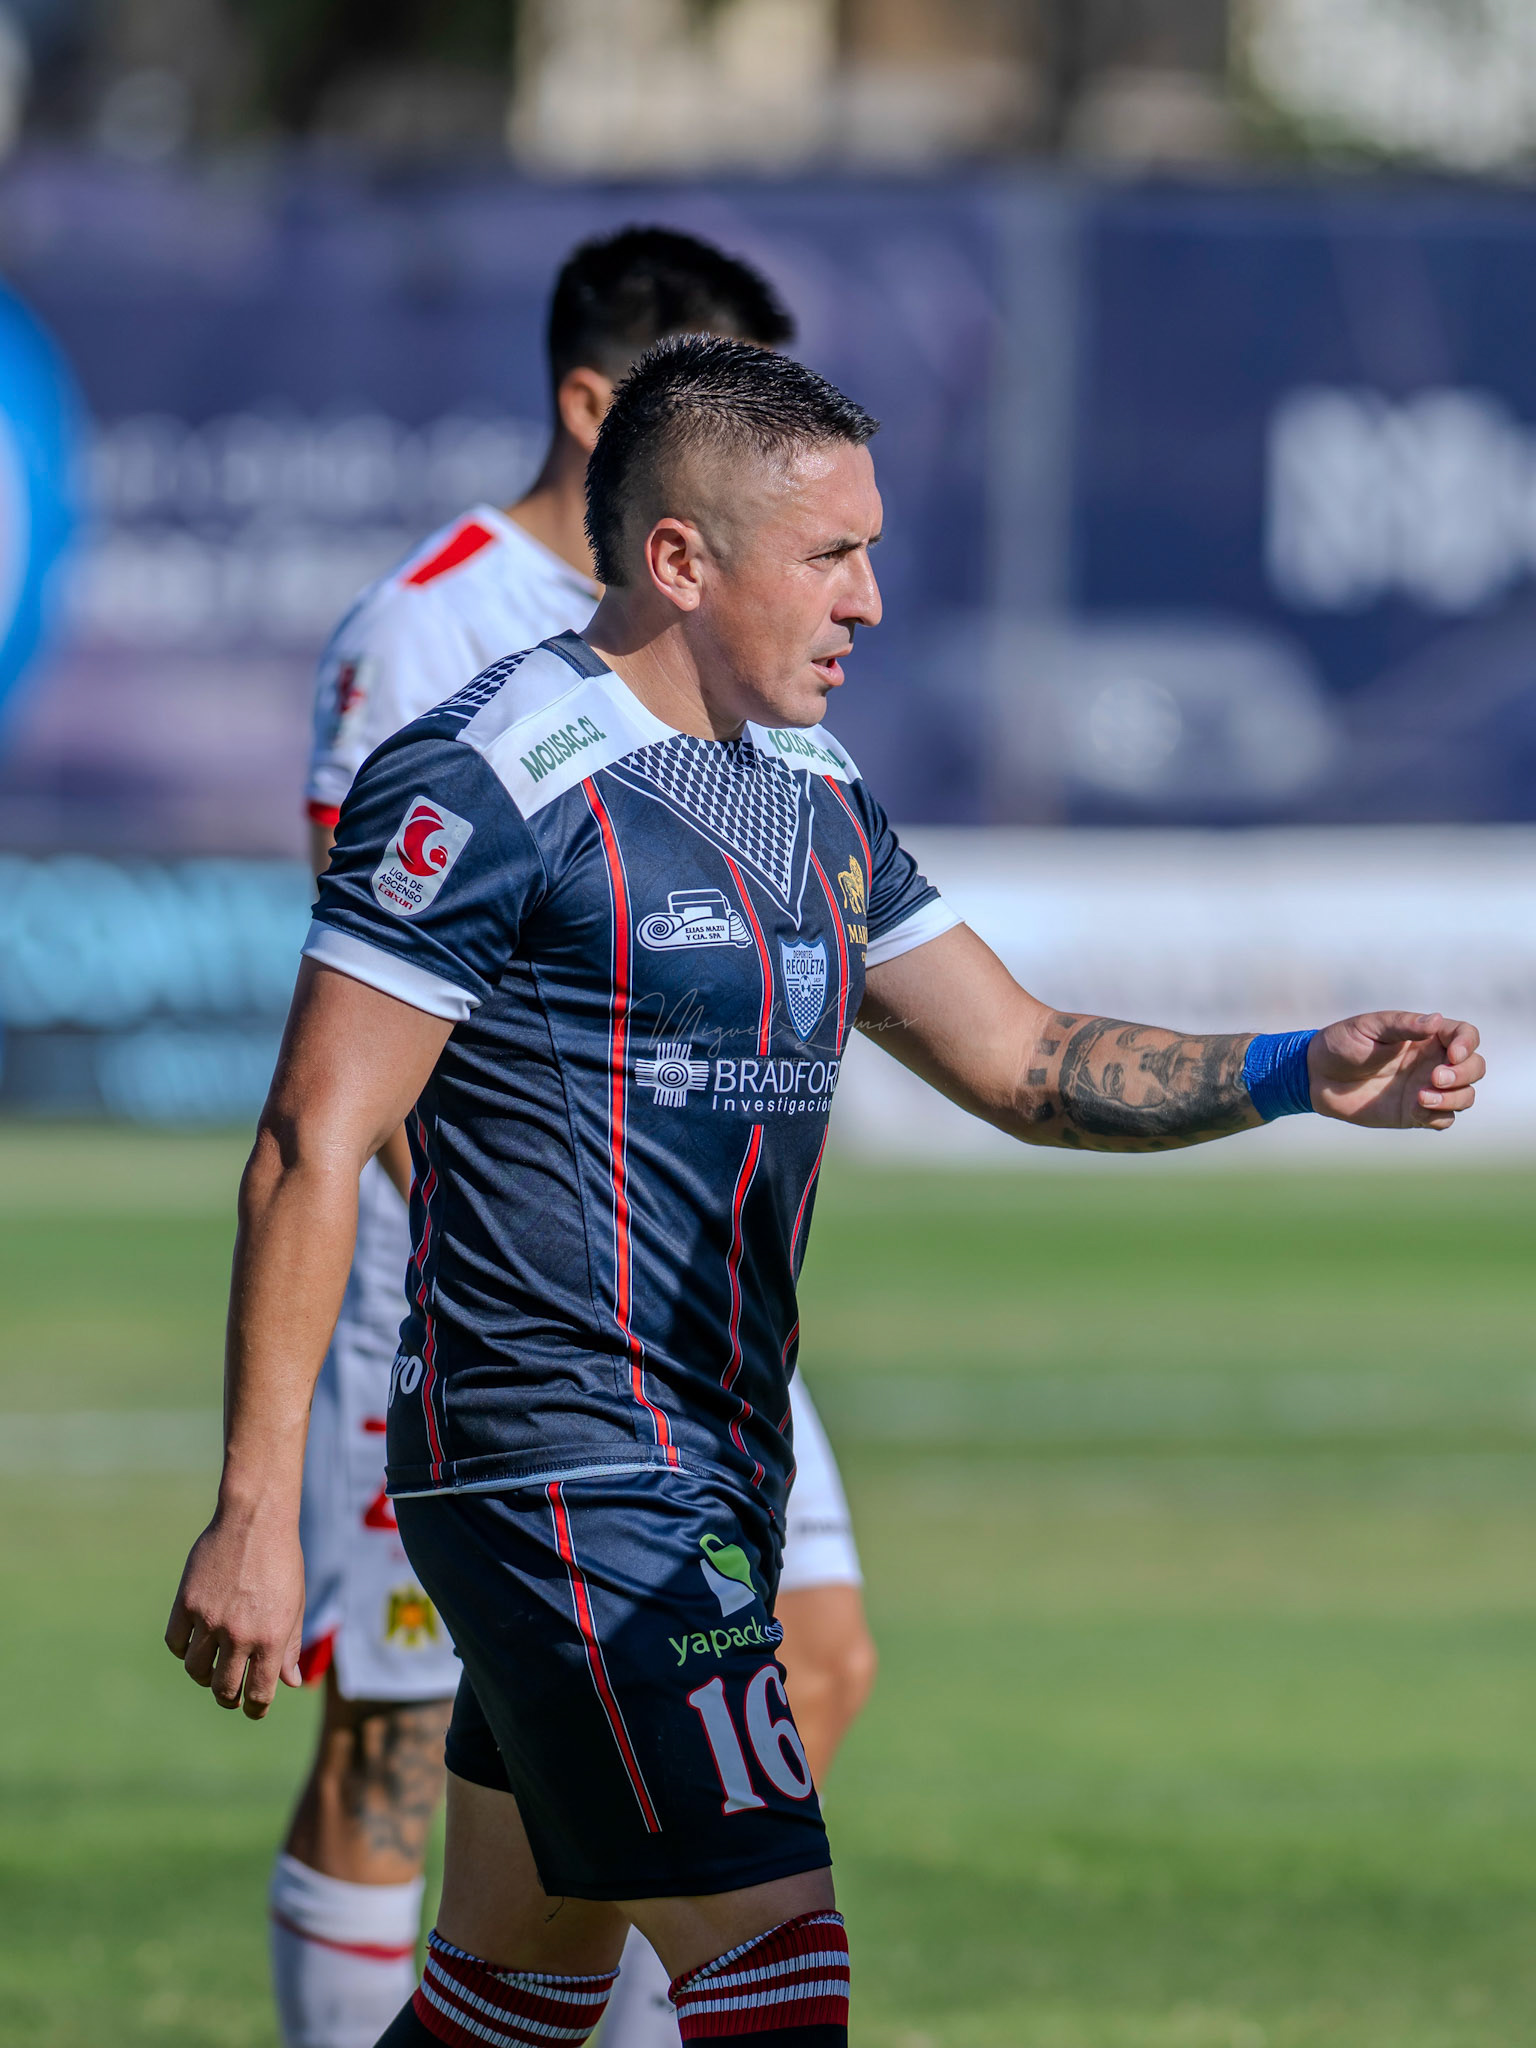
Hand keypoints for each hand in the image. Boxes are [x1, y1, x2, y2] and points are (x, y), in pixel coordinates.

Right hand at [165, 1502, 305, 1719]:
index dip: (255, 1707)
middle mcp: (239, 1634)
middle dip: (228, 1697)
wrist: (256, 1519)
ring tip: (213, 1668)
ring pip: (195, 1670)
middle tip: (231, 1694)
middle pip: (223, 1689)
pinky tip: (194, 1642)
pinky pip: (176, 1643)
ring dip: (204, 1675)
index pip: (259, 1693)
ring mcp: (209, 1620)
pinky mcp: (186, 1604)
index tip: (253, 1708)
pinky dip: (183, 1649)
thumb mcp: (295, 1604)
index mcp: (271, 1638)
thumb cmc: (282, 1561)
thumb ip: (291, 1646)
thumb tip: (289, 1683)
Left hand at [1309, 1012, 1482, 1131]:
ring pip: (1466, 1095)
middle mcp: (1433, 1062)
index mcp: (1426, 1036)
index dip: (1467, 1044)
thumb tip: (1437, 1020)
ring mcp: (1427, 1088)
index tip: (1453, 1054)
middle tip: (1434, 1078)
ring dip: (1455, 1097)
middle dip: (1464, 1074)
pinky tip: (1418, 1109)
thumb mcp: (1370, 1028)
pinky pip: (1445, 1119)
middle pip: (1475, 1067)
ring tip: (1422, 1098)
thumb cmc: (1343, 1044)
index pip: (1466, 1036)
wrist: (1317, 1076)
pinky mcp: (1416, 1113)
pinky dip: (1440, 1115)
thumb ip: (1403, 1026)